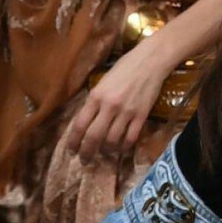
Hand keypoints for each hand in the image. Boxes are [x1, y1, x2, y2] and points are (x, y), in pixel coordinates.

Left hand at [64, 41, 171, 161]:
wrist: (150, 61)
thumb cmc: (124, 68)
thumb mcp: (102, 83)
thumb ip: (94, 102)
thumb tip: (86, 122)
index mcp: (96, 97)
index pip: (79, 125)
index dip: (73, 141)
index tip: (71, 151)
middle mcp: (109, 107)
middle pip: (94, 137)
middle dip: (87, 152)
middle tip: (84, 160)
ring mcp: (126, 113)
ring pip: (112, 141)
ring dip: (105, 151)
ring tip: (103, 153)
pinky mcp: (142, 116)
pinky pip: (130, 139)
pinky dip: (123, 147)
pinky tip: (120, 148)